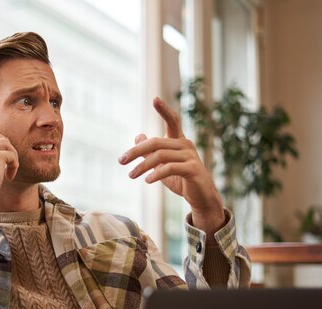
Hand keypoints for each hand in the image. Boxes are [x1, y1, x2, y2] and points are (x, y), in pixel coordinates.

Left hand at [118, 97, 224, 238]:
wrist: (201, 197)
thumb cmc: (181, 179)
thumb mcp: (162, 165)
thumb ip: (151, 151)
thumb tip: (138, 135)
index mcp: (179, 141)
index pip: (173, 121)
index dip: (164, 110)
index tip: (155, 99)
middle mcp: (185, 145)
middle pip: (156, 142)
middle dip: (136, 151)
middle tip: (121, 161)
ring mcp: (190, 157)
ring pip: (160, 156)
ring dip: (142, 166)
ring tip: (131, 175)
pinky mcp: (192, 170)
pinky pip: (170, 168)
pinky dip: (156, 174)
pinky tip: (147, 180)